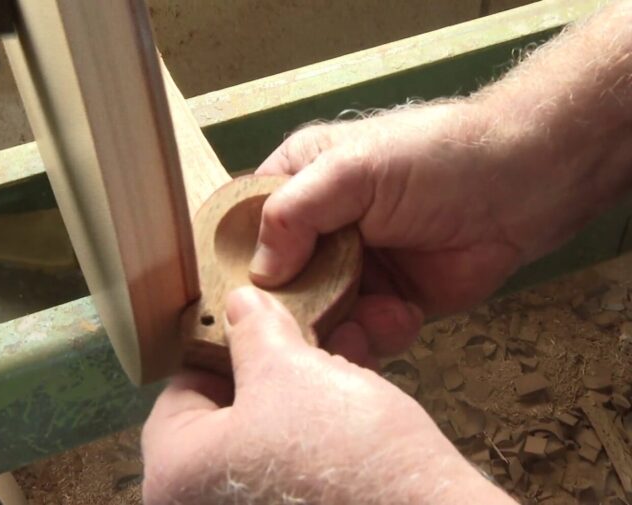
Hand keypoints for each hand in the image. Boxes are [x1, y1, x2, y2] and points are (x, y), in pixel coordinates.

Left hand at [142, 287, 513, 504]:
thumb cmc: (344, 455)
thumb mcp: (289, 369)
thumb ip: (253, 330)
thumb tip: (240, 305)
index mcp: (174, 473)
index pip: (182, 390)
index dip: (225, 347)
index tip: (258, 326)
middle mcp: (198, 504)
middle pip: (227, 414)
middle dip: (272, 368)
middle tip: (304, 338)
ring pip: (265, 437)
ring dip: (301, 393)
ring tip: (342, 356)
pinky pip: (292, 469)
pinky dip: (315, 433)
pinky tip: (352, 399)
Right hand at [249, 103, 533, 356]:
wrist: (522, 187)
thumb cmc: (433, 159)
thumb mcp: (354, 169)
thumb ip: (295, 211)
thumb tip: (258, 273)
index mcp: (297, 184)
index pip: (244, 228)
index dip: (233, 264)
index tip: (230, 303)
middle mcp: (317, 231)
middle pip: (276, 286)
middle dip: (290, 312)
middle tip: (304, 330)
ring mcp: (351, 270)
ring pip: (316, 318)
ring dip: (335, 331)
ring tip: (362, 325)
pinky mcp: (386, 303)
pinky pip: (361, 334)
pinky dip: (376, 337)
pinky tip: (400, 318)